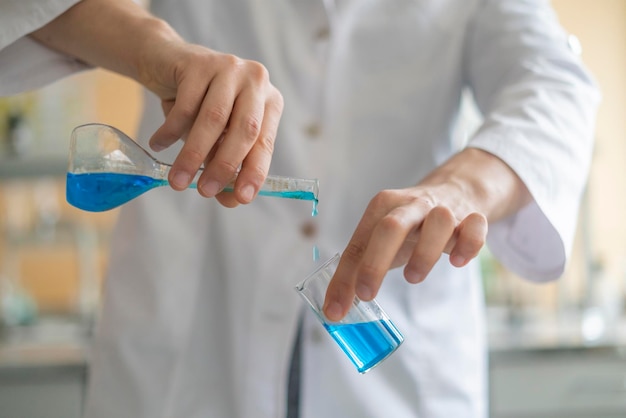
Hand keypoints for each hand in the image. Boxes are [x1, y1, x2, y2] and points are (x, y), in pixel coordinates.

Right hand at [142, 42, 283, 206]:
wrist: (166, 62)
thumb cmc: (199, 106)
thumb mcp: (216, 138)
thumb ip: (225, 167)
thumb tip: (231, 201)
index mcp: (269, 102)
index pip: (265, 143)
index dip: (254, 172)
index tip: (242, 198)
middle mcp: (256, 81)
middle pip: (244, 131)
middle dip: (224, 166)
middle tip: (205, 192)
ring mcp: (229, 68)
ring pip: (214, 119)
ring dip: (194, 154)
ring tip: (177, 180)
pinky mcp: (200, 61)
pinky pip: (185, 105)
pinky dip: (170, 131)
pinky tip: (158, 144)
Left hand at [322, 148, 530, 320]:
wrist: (454, 191)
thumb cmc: (410, 225)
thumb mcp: (380, 241)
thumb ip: (358, 269)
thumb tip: (335, 308)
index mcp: (382, 208)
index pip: (358, 244)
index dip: (345, 278)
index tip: (335, 309)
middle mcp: (411, 205)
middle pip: (390, 227)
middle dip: (375, 262)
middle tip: (367, 294)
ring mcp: (442, 209)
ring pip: (437, 222)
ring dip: (425, 253)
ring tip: (414, 277)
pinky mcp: (471, 217)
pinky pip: (475, 226)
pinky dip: (469, 244)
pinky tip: (458, 261)